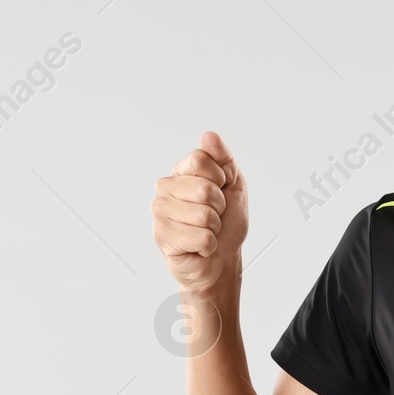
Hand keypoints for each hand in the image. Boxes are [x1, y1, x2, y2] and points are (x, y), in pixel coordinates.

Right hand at [153, 130, 248, 296]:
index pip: (201, 159)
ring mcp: (160, 213)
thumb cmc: (226, 222)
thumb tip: (207, 135)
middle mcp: (165, 189)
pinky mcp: (162, 237)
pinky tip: (199, 247)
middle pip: (204, 188)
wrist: (222, 259)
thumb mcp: (233, 184)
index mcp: (180, 172)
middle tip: (213, 217)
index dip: (220, 178)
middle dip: (219, 207)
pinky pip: (201, 237)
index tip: (220, 191)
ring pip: (204, 215)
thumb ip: (222, 158)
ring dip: (214, 228)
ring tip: (206, 231)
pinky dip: (209, 245)